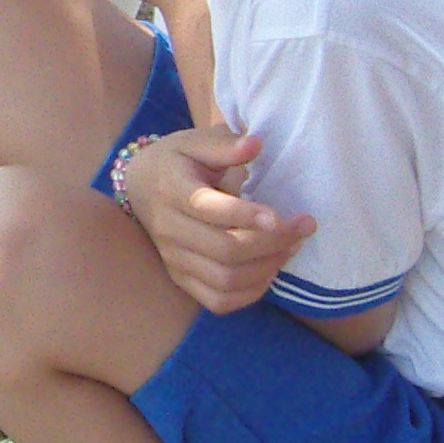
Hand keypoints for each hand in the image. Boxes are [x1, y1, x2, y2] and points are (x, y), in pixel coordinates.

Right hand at [118, 126, 316, 315]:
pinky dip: (250, 293)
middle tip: (304, 226)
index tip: (279, 215)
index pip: (207, 209)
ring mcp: (174, 258)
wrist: (140, 186)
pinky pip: (218, 300)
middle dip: (272, 242)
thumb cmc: (177, 160)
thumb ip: (225, 144)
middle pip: (224, 249)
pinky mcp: (180, 278)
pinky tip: (269, 271)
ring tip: (292, 247)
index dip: (245, 215)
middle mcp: (169, 228)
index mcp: (172, 189)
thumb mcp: (195, 142)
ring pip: (225, 279)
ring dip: (267, 267)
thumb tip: (256, 144)